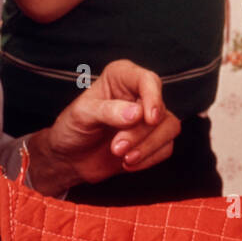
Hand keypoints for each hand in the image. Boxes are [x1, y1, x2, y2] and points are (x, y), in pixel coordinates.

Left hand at [28, 60, 179, 192]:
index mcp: (121, 77)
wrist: (71, 159)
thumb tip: (136, 113)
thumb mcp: (82, 115)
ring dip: (148, 147)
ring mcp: (149, 117)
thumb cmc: (73, 129)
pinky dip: (149, 159)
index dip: (153, 98)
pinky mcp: (154, 139)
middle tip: (117, 148)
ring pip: (170, 128)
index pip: (148, 80)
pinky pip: (166, 148)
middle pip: (159, 109)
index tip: (148, 119)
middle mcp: (139, 93)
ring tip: (124, 158)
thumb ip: (108, 111)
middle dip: (140, 134)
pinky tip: (128, 163)